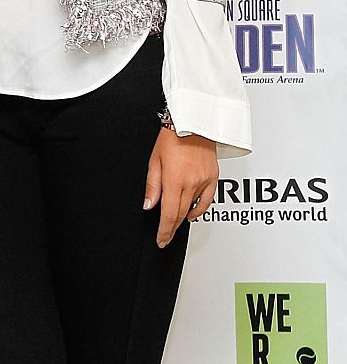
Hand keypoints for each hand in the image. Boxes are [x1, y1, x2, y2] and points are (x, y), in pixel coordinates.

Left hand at [143, 129, 215, 247]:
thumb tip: (149, 205)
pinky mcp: (214, 178)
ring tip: (175, 223)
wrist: (194, 123)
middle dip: (171, 228)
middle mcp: (191, 183)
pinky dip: (199, 209)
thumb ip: (153, 186)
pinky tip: (192, 212)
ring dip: (183, 217)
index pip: (169, 214)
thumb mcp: (154, 161)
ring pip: (193, 208)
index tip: (161, 240)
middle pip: (181, 214)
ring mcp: (205, 182)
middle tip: (165, 237)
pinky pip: (207, 200)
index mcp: (174, 180)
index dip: (164, 230)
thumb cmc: (171, 138)